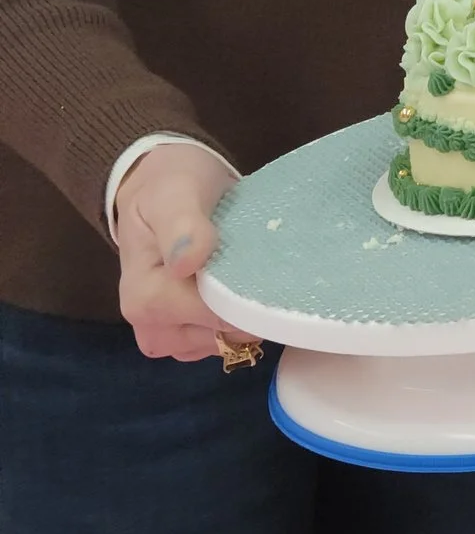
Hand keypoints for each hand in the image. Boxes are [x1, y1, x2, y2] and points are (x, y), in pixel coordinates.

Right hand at [114, 143, 245, 363]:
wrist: (160, 190)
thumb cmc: (167, 189)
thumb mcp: (174, 193)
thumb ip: (181, 225)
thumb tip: (187, 261)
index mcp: (144, 298)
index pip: (211, 316)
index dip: (246, 296)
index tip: (270, 266)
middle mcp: (151, 327)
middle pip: (221, 335)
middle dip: (251, 307)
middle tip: (267, 262)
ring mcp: (171, 337)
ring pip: (227, 343)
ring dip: (250, 314)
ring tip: (256, 268)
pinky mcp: (189, 335)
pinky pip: (226, 341)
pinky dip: (244, 319)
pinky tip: (249, 284)